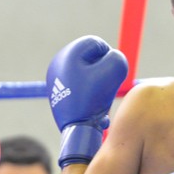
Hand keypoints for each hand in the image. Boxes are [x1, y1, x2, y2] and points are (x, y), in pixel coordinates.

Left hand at [46, 35, 127, 167]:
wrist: (75, 129)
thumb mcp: (113, 72)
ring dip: (97, 84)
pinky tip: (91, 106)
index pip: (97, 44)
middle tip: (105, 88)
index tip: (109, 76)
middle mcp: (58, 63)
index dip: (109, 59)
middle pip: (90, 59)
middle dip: (102, 72)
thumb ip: (118, 58)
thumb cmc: (93, 98)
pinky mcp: (57, 92)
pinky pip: (79, 87)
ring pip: (86, 74)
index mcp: (68, 53)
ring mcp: (55, 78)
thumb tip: (112, 58)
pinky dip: (87, 94)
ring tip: (98, 99)